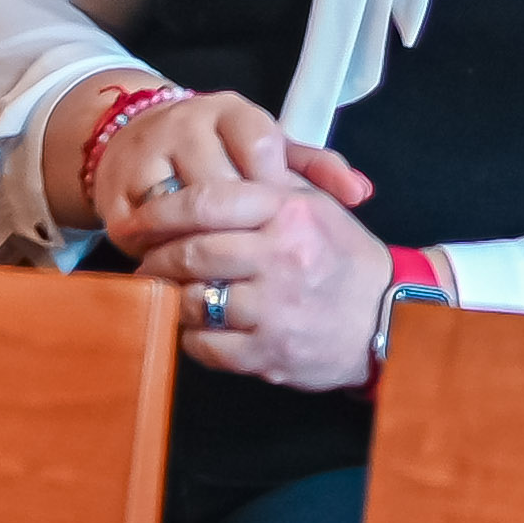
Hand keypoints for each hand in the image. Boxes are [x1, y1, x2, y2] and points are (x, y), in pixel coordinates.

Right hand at [74, 82, 372, 254]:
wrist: (141, 141)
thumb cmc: (222, 155)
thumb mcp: (269, 154)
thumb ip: (316, 169)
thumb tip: (362, 193)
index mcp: (230, 110)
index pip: (259, 145)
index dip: (272, 188)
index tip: (278, 220)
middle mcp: (185, 123)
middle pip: (219, 183)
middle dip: (240, 226)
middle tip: (256, 259)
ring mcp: (146, 153)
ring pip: (179, 208)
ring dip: (201, 244)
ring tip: (224, 272)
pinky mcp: (115, 188)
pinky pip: (142, 230)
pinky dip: (162, 253)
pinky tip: (181, 270)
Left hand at [136, 159, 401, 392]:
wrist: (389, 317)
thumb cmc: (344, 258)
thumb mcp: (316, 205)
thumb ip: (266, 183)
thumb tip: (208, 169)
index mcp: (288, 212)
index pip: (207, 202)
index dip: (159, 212)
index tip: (134, 221)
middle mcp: (281, 257)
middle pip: (192, 253)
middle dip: (157, 258)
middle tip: (144, 261)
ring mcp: (274, 309)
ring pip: (194, 300)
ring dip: (172, 299)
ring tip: (169, 294)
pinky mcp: (269, 353)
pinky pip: (206, 346)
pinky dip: (191, 337)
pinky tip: (197, 328)